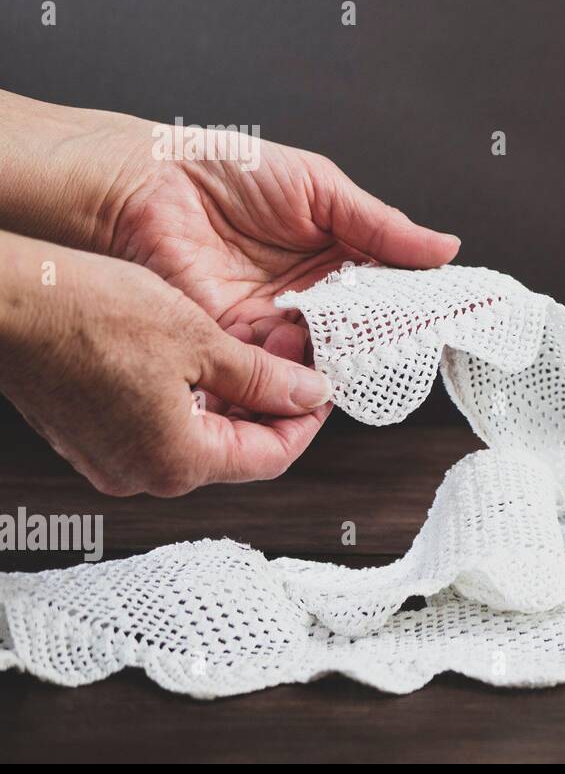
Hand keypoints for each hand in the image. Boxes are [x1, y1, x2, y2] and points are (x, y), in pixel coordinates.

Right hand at [0, 232, 335, 495]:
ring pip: (202, 434)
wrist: (5, 301)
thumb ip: (263, 377)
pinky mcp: (91, 435)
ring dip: (236, 394)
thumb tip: (310, 395)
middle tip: (293, 350)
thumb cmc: (89, 314)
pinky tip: (209, 352)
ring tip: (256, 343)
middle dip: (272, 401)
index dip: (306, 419)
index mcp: (176, 461)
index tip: (324, 383)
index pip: (271, 457)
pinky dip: (195, 394)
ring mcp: (112, 457)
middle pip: (237, 449)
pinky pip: (162, 423)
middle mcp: (142, 473)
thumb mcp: (200, 340)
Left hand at [104, 120, 458, 365]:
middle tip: (423, 330)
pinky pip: (282, 370)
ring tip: (364, 336)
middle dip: (397, 332)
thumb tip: (446, 248)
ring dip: (351, 351)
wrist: (145, 187)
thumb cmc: (226, 170)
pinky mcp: (240, 345)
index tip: (471, 308)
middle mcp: (311, 294)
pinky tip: (315, 354)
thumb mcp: (321, 189)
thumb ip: (382, 226)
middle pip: (369, 326)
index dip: (431, 298)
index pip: (395, 284)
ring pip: (332, 353)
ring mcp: (277, 323)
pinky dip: (303, 368)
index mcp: (335, 254)